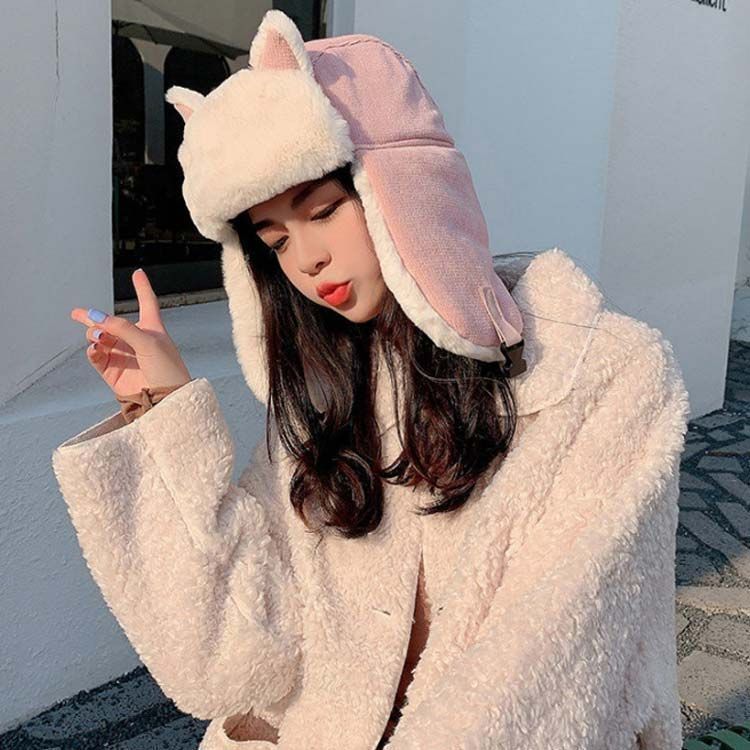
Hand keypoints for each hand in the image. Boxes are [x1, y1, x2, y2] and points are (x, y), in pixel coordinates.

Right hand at [70, 268, 192, 398]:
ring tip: (97, 337)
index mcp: (153, 329)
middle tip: (79, 314)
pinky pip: (96, 356)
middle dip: (94, 317)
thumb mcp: (149, 342)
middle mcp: (136, 340)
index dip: (142, 288)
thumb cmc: (168, 371)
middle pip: (111, 323)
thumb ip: (123, 328)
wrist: (166, 400)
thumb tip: (98, 319)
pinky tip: (94, 348)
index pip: (147, 303)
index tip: (138, 273)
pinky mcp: (113, 372)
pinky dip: (92, 350)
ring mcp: (123, 356)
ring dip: (95, 334)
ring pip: (100, 338)